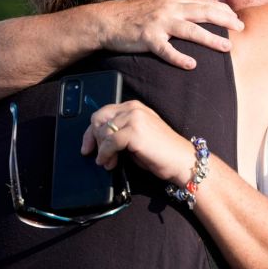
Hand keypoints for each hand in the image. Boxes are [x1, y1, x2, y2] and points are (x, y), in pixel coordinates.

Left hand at [80, 100, 194, 184]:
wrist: (180, 160)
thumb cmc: (160, 151)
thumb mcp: (136, 136)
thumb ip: (120, 131)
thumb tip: (97, 140)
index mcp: (133, 106)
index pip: (103, 113)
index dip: (91, 131)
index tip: (87, 146)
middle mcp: (133, 108)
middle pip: (98, 119)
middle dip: (93, 138)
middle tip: (97, 155)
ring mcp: (134, 118)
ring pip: (103, 132)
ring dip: (101, 150)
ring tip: (108, 162)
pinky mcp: (134, 131)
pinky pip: (109, 142)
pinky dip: (105, 154)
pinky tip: (108, 162)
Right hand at [94, 0, 243, 69]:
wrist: (106, 20)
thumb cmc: (132, 13)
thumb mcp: (156, 2)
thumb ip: (175, 4)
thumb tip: (196, 6)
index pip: (202, 3)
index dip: (221, 10)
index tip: (235, 17)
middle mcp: (168, 8)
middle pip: (202, 12)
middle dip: (225, 20)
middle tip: (241, 27)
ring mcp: (158, 23)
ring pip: (190, 30)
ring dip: (211, 39)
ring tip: (227, 47)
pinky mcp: (147, 38)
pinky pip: (166, 50)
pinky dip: (179, 57)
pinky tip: (191, 65)